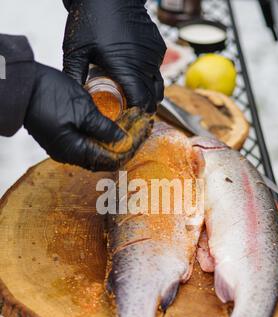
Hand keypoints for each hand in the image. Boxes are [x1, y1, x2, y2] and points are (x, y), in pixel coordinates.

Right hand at [24, 63, 152, 170]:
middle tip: (143, 128)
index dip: (131, 147)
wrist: (23, 85)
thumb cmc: (49, 94)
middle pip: (106, 157)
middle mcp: (71, 154)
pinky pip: (89, 142)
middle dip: (126, 143)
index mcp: (76, 151)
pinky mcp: (64, 137)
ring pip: (99, 149)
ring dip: (116, 139)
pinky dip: (104, 135)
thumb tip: (123, 141)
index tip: (144, 133)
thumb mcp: (83, 110)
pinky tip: (114, 125)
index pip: (112, 159)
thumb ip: (104, 129)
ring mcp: (66, 147)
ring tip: (132, 125)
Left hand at [63, 0, 165, 112]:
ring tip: (140, 101)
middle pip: (153, 97)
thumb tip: (72, 99)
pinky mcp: (157, 47)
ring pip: (158, 85)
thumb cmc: (91, 20)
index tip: (129, 118)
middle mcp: (144, 65)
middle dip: (146, 108)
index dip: (137, 113)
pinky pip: (158, 69)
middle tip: (136, 115)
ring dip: (150, 95)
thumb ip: (74, 76)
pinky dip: (151, 77)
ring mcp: (154, 56)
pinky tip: (139, 77)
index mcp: (126, 69)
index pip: (141, 101)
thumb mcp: (76, 51)